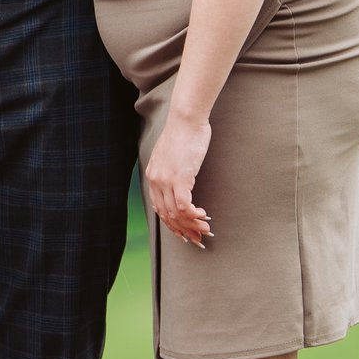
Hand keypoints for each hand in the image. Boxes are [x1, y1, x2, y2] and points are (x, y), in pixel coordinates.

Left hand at [147, 110, 213, 247]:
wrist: (186, 120)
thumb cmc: (183, 136)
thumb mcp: (171, 157)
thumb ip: (171, 171)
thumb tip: (180, 183)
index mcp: (152, 176)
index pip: (159, 209)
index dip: (173, 225)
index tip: (186, 233)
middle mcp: (156, 180)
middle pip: (167, 215)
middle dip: (184, 230)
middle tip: (200, 238)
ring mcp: (166, 180)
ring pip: (176, 213)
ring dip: (192, 224)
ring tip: (206, 229)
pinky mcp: (180, 178)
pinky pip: (184, 205)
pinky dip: (194, 215)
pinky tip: (204, 216)